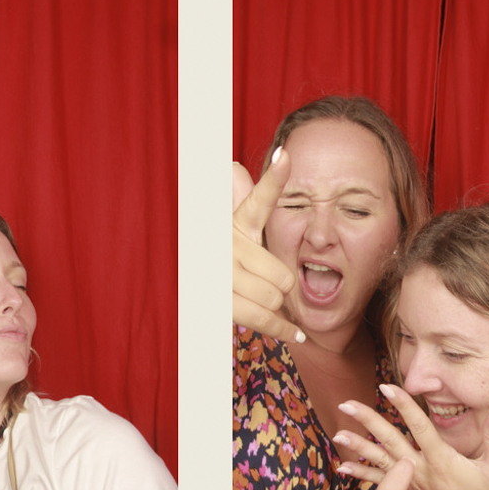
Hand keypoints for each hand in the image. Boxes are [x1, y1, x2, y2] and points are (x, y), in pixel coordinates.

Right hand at [232, 151, 303, 345]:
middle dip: (282, 285)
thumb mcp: (233, 228)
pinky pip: (264, 318)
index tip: (286, 155)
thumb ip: (241, 199)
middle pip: (283, 275)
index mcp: (236, 223)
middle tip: (269, 283)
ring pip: (275, 298)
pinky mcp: (222, 304)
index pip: (259, 200)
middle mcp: (227, 246)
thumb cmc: (225, 257)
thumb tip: (233, 167)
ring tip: (263, 299)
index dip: (274, 177)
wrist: (192, 290)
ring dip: (276, 306)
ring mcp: (222, 276)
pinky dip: (283, 330)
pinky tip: (296, 333)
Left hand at [337, 387, 488, 489]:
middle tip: (346, 403)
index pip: (419, 426)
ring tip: (337, 434)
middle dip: (367, 420)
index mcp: (443, 460)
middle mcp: (422, 471)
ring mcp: (413, 485)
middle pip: (390, 440)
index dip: (403, 404)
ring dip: (358, 447)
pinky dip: (363, 474)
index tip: (387, 386)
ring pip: (380, 461)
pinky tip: (345, 467)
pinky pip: (381, 483)